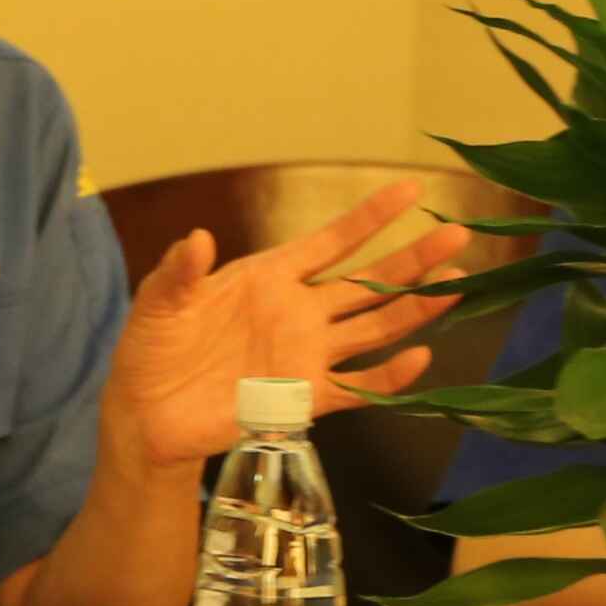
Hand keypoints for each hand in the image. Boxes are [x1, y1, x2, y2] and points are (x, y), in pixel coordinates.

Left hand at [104, 181, 482, 473]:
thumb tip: (198, 239)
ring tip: (457, 284)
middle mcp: (299, 311)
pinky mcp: (304, 398)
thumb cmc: (152, 349)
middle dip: (413, 259)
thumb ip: (180, 271)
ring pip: (374, 327)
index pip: (332, 241)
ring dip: (414, 309)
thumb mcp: (158, 302)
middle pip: (368, 280)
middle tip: (458, 236)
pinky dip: (390, 376)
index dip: (371, 217)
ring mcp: (306, 354)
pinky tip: (421, 357)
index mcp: (271, 277)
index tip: (411, 191)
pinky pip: (358, 386)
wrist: (146, 414)